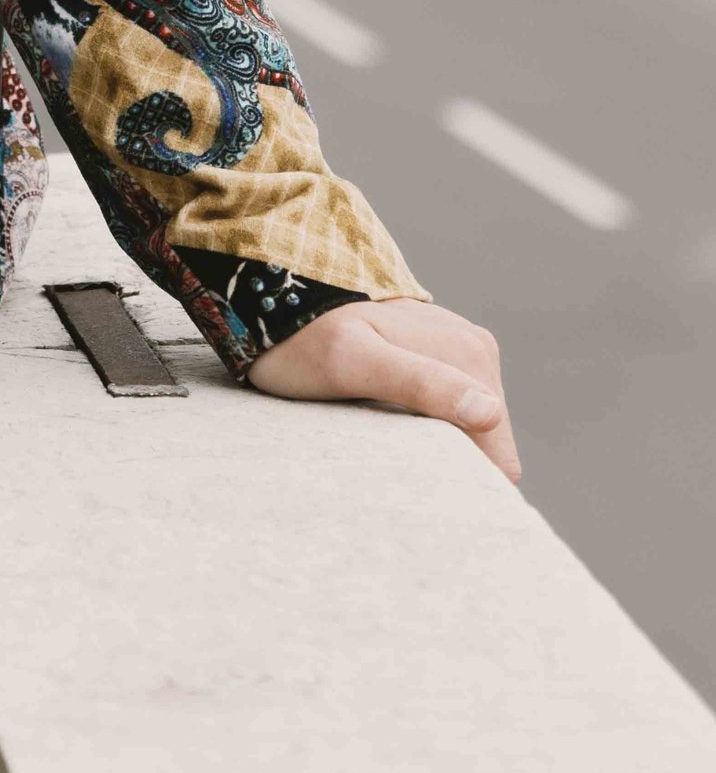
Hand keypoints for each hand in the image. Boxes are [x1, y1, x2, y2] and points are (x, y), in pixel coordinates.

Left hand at [249, 297, 516, 480]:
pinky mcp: (436, 355)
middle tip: (385, 454)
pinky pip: (446, 409)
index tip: (412, 479)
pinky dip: (420, 425)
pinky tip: (381, 416)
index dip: (460, 479)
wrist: (274, 292)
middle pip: (484, 444)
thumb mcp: (353, 362)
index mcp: (470, 356)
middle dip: (446, 460)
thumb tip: (488, 413)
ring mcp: (457, 350)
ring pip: (466, 430)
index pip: (498, 457)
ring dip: (431, 443)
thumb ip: (419, 384)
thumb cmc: (305, 336)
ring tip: (378, 432)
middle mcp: (475, 349)